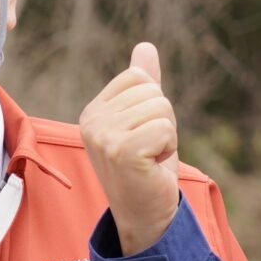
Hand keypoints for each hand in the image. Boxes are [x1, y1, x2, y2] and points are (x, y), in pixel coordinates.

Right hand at [79, 42, 182, 255]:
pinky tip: (153, 167)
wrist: (146, 214)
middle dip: (164, 121)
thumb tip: (146, 46)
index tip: (144, 135)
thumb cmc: (146, 167)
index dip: (154, 104)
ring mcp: (103, 137)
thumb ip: (143, 85)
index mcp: (93, 111)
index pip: (138, 77)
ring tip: (151, 159)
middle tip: (150, 151)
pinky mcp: (122, 152)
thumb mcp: (144, 120)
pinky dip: (168, 148)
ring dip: (167, 136)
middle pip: (153, 92)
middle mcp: (91, 121)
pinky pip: (165, 128)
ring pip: (162, 109)